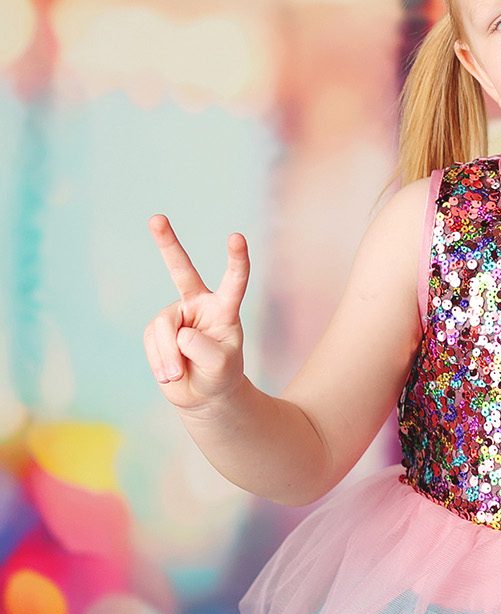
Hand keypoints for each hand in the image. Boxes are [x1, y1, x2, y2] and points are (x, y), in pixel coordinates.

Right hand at [144, 216, 248, 411]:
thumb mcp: (221, 366)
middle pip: (181, 270)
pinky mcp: (156, 330)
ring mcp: (175, 316)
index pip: (234, 280)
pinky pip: (151, 343)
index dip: (236, 260)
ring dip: (168, 356)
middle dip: (167, 243)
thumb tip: (177, 333)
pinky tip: (170, 373)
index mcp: (224, 307)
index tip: (236, 237)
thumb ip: (202, 348)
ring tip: (176, 375)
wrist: (203, 395)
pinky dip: (159, 362)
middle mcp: (198, 304)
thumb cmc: (220, 375)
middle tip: (156, 218)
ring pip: (163, 327)